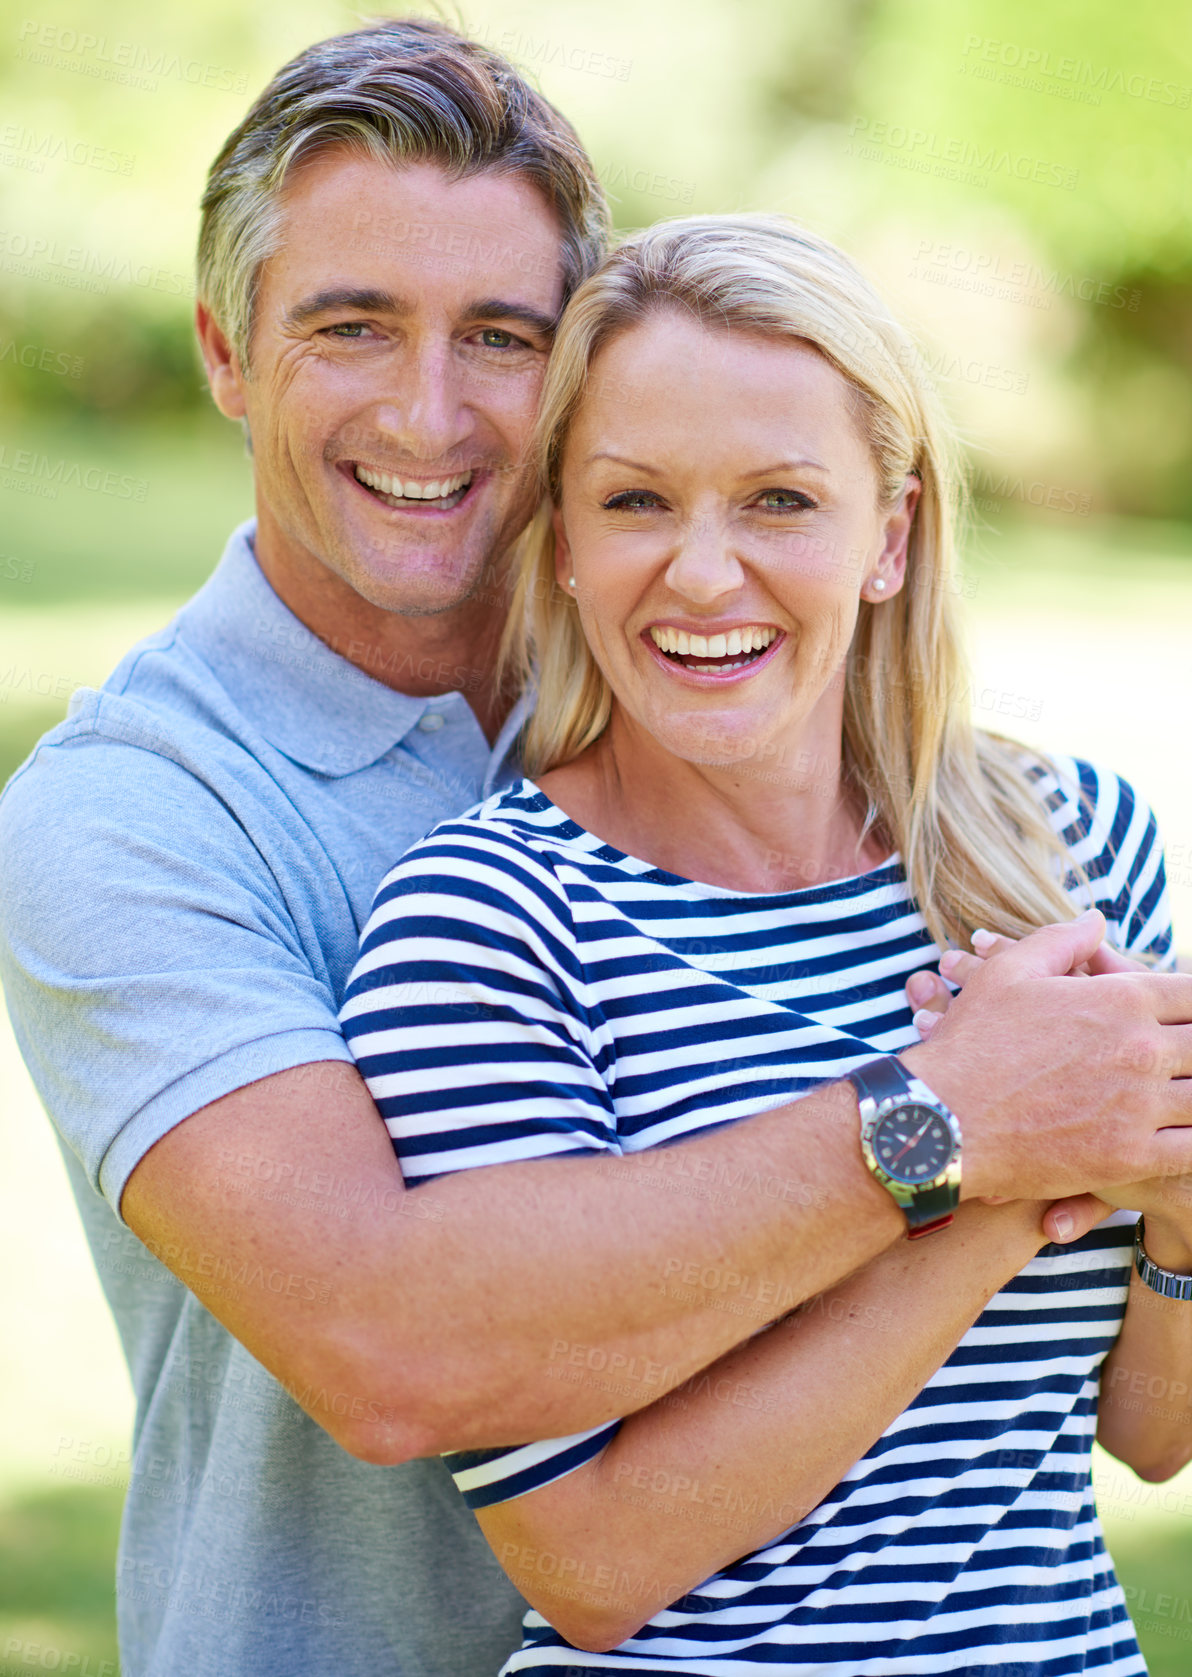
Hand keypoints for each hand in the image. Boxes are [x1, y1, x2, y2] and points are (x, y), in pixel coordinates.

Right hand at [898, 910, 1191, 1203]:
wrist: (943, 1119)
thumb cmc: (973, 1043)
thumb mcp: (1009, 973)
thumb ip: (1061, 941)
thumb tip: (1096, 921)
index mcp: (1122, 998)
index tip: (1183, 1017)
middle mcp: (1141, 1049)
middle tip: (1181, 1059)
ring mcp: (1139, 1106)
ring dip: (1191, 1093)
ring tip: (1179, 1095)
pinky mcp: (1130, 1156)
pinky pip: (1191, 1149)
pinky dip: (1191, 1140)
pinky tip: (1179, 1134)